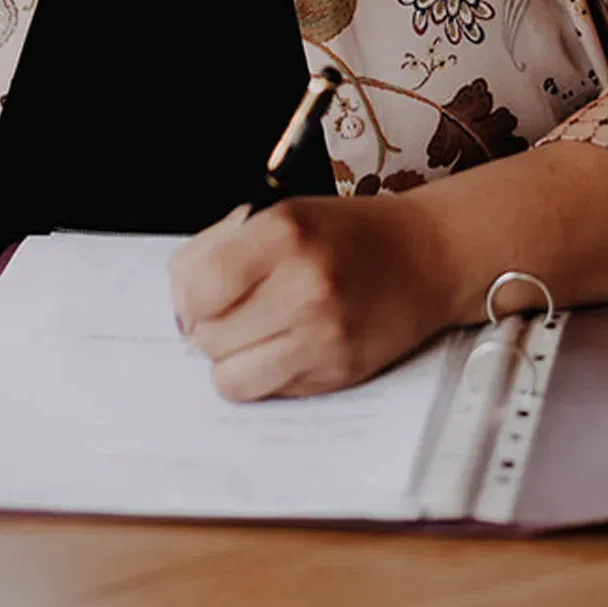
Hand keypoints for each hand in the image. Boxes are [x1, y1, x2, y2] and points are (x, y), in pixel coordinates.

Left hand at [168, 194, 451, 400]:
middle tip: (238, 312)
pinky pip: (269, 392)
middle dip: (211, 328)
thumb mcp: (284, 214)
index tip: (204, 293)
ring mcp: (324, 333)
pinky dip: (269, 376)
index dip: (189, 296)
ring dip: (235, 361)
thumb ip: (223, 250)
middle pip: (207, 336)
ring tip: (261, 334)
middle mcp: (304, 283)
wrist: (428, 255)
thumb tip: (179, 306)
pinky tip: (294, 345)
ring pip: (230, 378)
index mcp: (284, 231)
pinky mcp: (339, 370)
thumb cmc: (347, 234)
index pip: (195, 285)